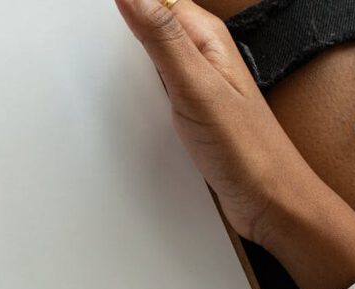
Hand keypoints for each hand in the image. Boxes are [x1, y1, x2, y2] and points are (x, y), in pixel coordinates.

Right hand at [115, 0, 313, 245]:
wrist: (268, 202)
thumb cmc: (247, 148)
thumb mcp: (195, 86)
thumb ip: (163, 37)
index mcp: (206, 38)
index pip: (157, 0)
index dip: (127, 5)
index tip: (92, 17)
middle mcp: (201, 57)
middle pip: (149, 25)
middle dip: (120, 32)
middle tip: (86, 40)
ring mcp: (194, 86)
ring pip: (148, 60)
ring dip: (125, 66)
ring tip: (98, 70)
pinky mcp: (188, 112)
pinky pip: (153, 91)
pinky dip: (135, 95)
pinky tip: (123, 106)